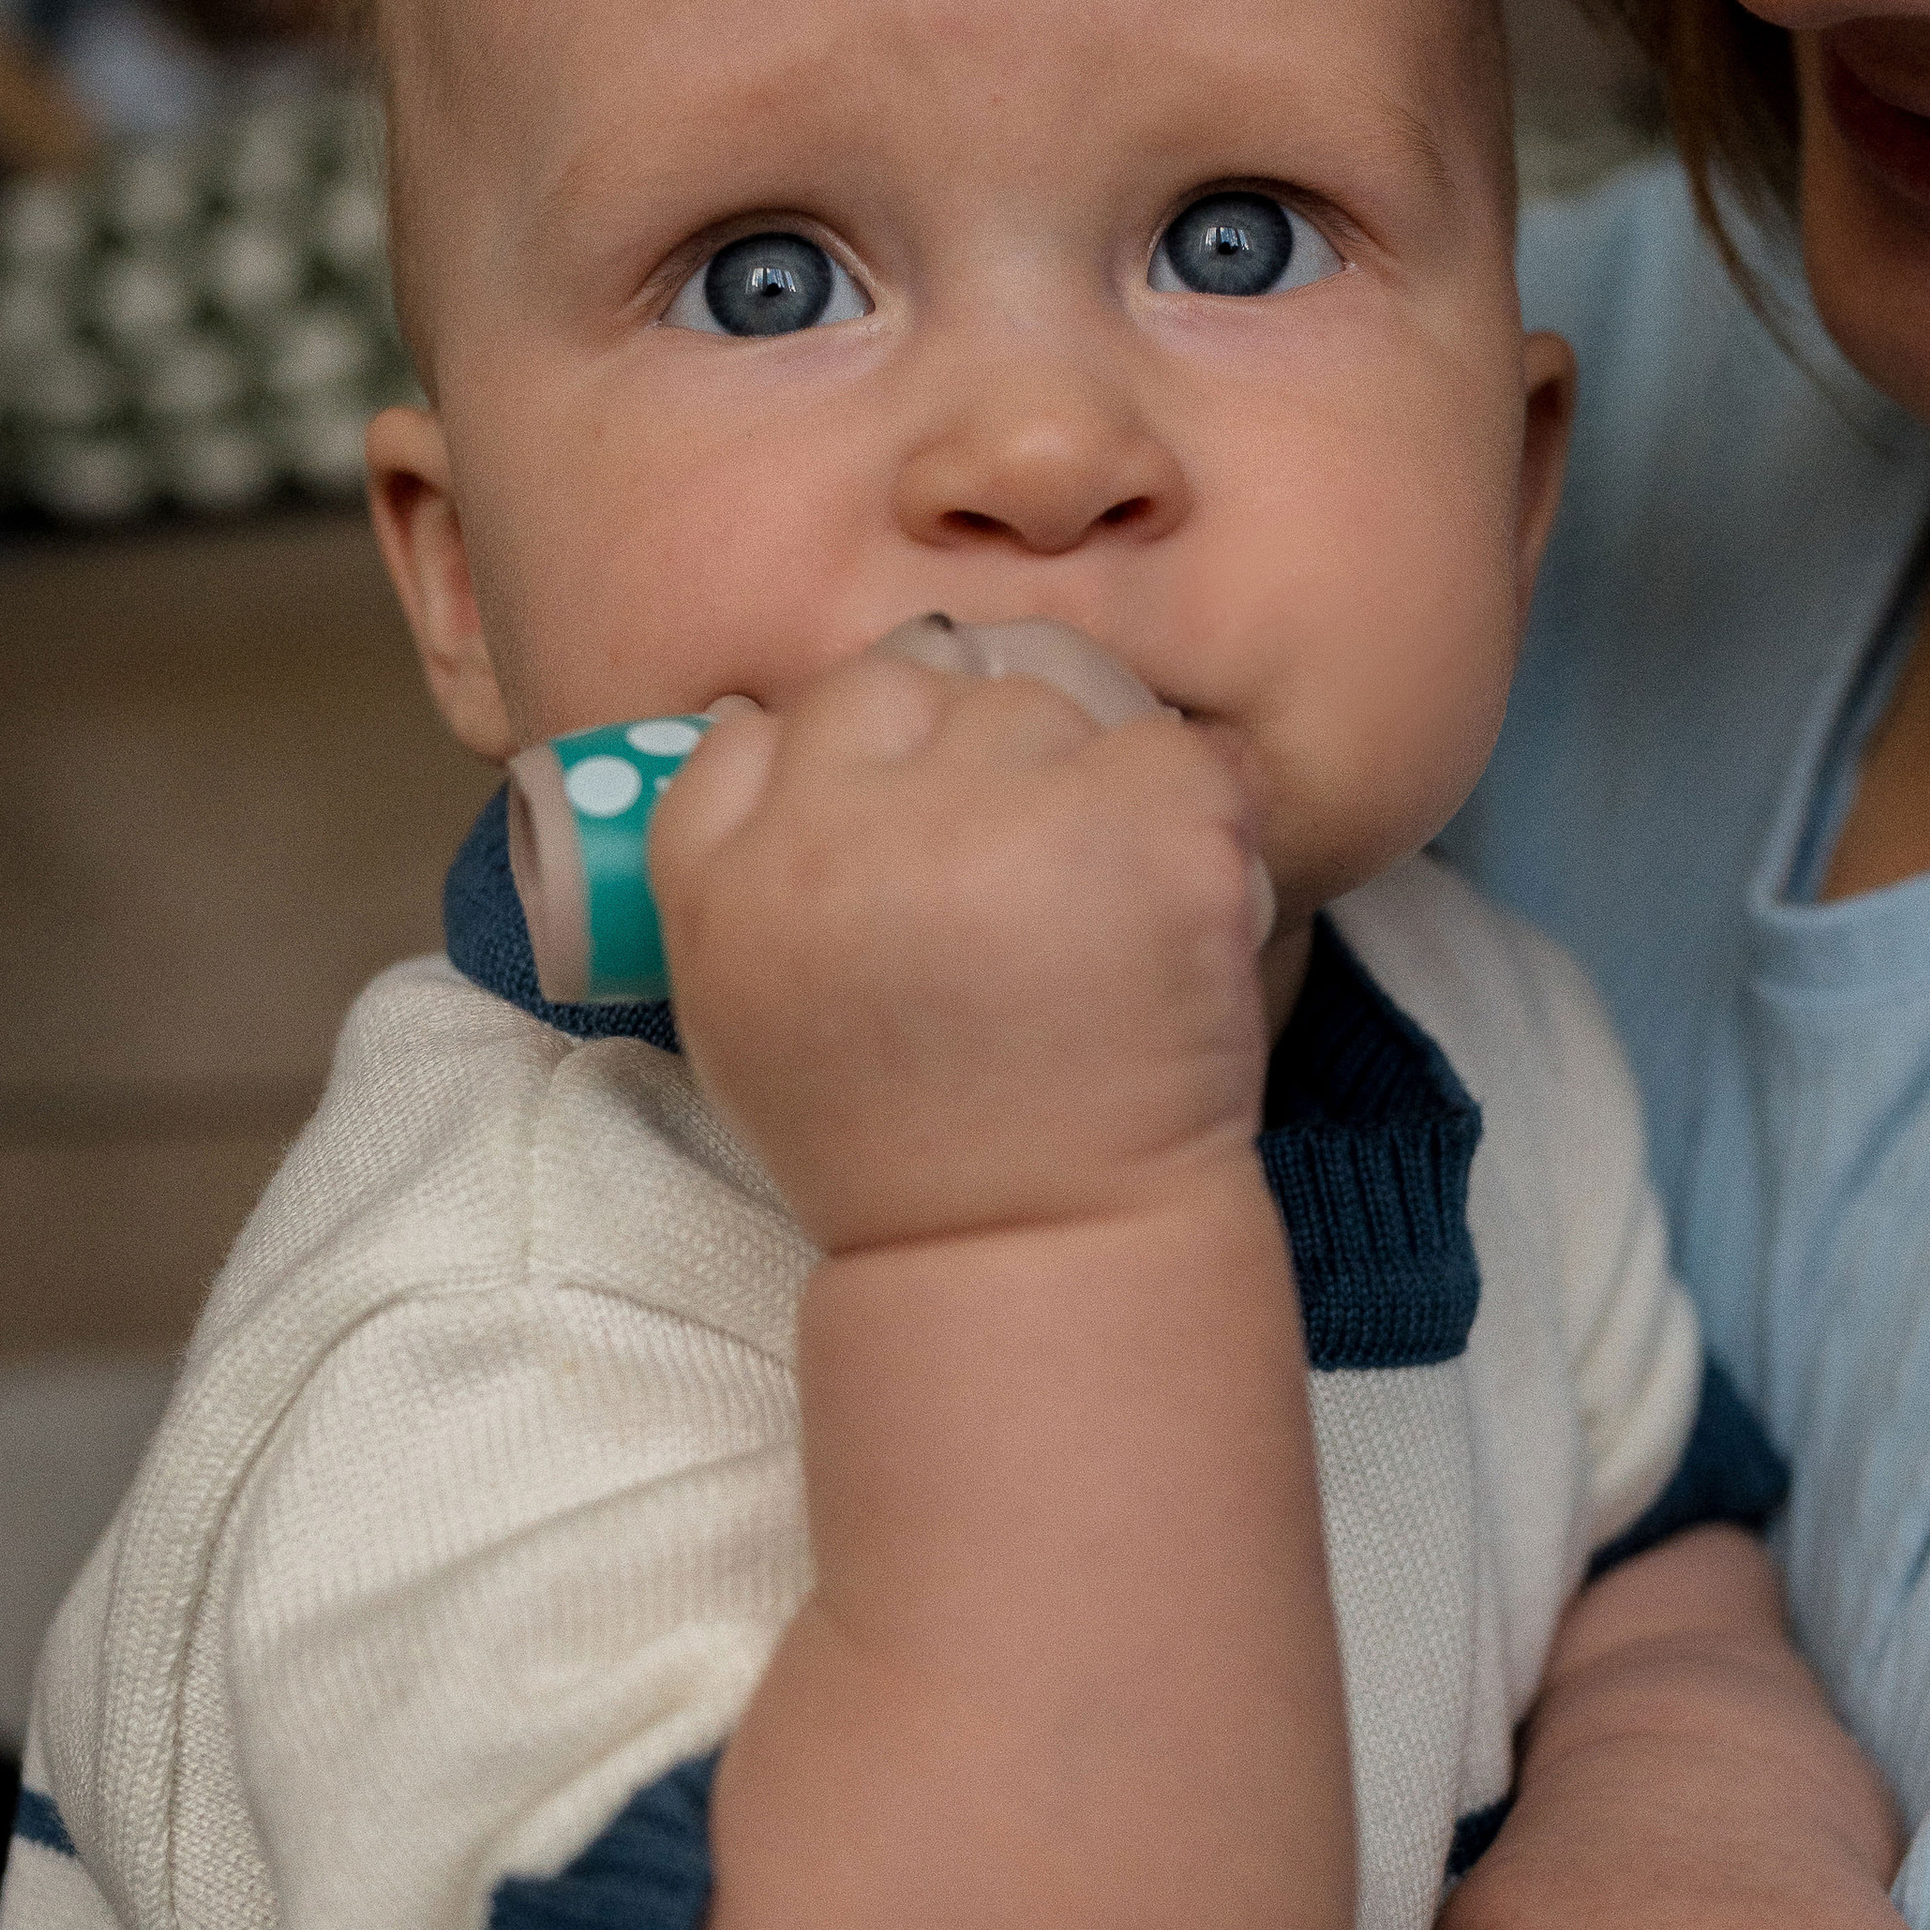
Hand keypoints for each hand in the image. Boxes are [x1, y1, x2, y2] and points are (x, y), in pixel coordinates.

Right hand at [649, 639, 1268, 1255]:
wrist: (1031, 1247)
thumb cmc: (892, 1139)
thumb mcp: (738, 1005)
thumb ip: (732, 853)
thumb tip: (762, 715)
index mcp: (737, 873)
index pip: (779, 717)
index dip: (852, 763)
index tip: (904, 836)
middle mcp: (853, 829)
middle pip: (913, 682)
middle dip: (964, 760)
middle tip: (1008, 885)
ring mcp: (1007, 820)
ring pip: (1043, 701)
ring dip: (1077, 781)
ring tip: (1089, 913)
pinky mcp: (1151, 833)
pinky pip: (1179, 750)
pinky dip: (1196, 815)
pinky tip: (1172, 908)